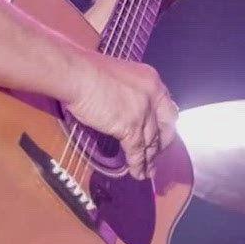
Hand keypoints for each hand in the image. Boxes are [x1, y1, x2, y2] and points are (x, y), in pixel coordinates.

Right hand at [62, 54, 178, 179]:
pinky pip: (137, 151)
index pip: (167, 107)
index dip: (165, 124)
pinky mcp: (130, 128)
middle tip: (156, 155)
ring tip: (149, 172)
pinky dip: (138, 164)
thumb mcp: (119, 76)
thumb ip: (128, 91)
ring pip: (151, 142)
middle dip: (162, 144)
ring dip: (150, 159)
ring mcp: (143, 113)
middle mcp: (153, 97)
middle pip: (165, 127)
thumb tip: (123, 104)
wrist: (78, 74)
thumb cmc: (88, 70)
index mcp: (152, 80)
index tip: (162, 134)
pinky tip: (138, 173)